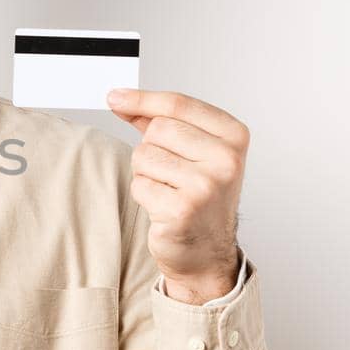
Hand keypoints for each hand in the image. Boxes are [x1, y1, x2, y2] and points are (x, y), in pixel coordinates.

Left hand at [107, 87, 247, 299]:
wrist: (206, 251)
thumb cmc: (199, 196)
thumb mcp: (192, 151)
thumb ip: (159, 121)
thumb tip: (120, 99)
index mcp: (234, 136)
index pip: (178, 105)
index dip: (141, 99)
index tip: (114, 97)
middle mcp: (226, 159)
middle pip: (157, 129)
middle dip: (151, 149)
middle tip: (169, 173)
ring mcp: (206, 185)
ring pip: (144, 156)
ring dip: (146, 174)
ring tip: (169, 191)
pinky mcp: (182, 209)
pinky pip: (140, 185)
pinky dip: (144, 195)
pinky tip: (164, 207)